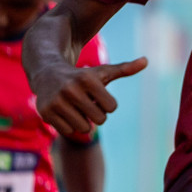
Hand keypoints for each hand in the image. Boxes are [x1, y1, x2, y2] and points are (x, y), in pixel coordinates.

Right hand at [31, 57, 147, 138]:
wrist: (47, 74)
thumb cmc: (82, 76)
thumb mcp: (103, 72)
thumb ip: (125, 69)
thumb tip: (146, 60)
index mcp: (87, 79)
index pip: (111, 107)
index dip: (107, 105)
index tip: (98, 96)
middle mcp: (70, 89)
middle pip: (99, 120)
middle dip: (96, 115)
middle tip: (87, 104)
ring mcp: (56, 101)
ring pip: (84, 128)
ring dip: (83, 121)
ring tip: (75, 108)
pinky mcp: (45, 112)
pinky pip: (68, 131)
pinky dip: (69, 125)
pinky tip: (64, 112)